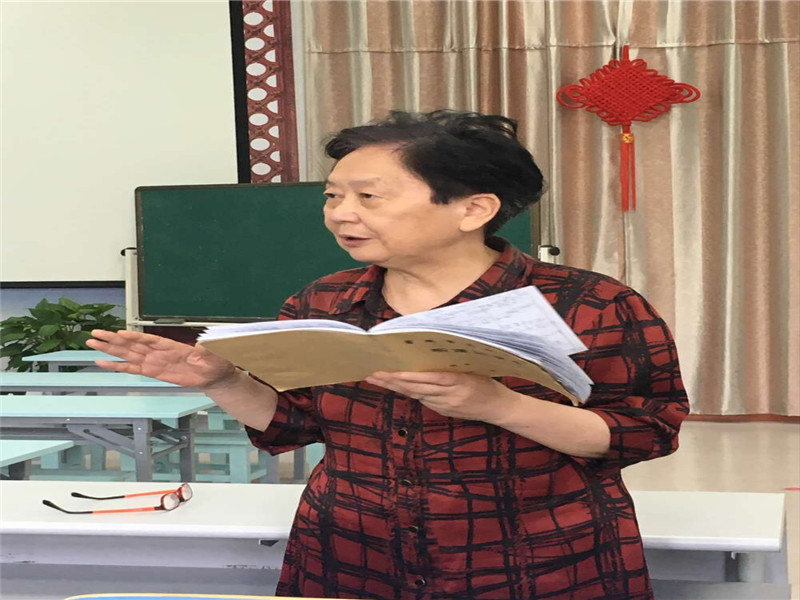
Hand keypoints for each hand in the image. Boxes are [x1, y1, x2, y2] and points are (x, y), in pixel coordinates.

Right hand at [86, 329, 236, 389]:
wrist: (213, 374)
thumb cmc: (213, 361)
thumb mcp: (213, 355)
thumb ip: (207, 350)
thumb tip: (206, 344)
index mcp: (171, 346)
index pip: (149, 340)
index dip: (134, 337)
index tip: (120, 333)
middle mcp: (158, 352)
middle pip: (132, 344)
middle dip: (113, 340)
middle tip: (95, 334)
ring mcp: (153, 361)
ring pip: (127, 354)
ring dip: (110, 349)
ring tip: (92, 343)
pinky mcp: (152, 371)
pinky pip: (131, 368)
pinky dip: (117, 366)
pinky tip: (103, 363)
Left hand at [364, 370, 520, 422]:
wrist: (499, 407)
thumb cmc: (487, 380)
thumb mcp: (472, 367)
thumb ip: (451, 362)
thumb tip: (426, 347)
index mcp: (459, 381)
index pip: (427, 378)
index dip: (406, 375)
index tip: (389, 369)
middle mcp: (450, 395)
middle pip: (415, 388)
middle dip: (392, 380)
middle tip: (371, 372)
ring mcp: (445, 405)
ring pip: (414, 394)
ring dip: (394, 386)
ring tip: (375, 377)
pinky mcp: (443, 411)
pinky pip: (421, 399)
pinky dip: (406, 391)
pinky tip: (392, 384)